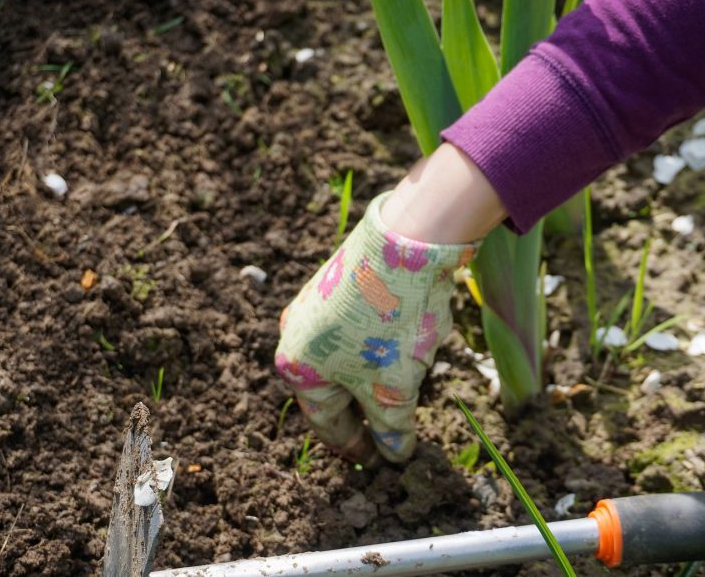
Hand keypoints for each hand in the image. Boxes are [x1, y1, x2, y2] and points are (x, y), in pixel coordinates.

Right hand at [275, 189, 476, 463]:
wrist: (406, 242)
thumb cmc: (389, 325)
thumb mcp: (393, 389)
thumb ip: (392, 428)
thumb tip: (395, 454)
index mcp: (297, 368)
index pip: (327, 423)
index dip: (356, 447)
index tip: (379, 462)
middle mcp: (296, 335)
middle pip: (334, 389)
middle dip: (366, 411)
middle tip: (391, 431)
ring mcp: (315, 305)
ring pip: (348, 357)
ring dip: (375, 376)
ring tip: (407, 387)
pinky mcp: (340, 282)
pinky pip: (358, 329)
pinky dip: (380, 346)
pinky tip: (409, 344)